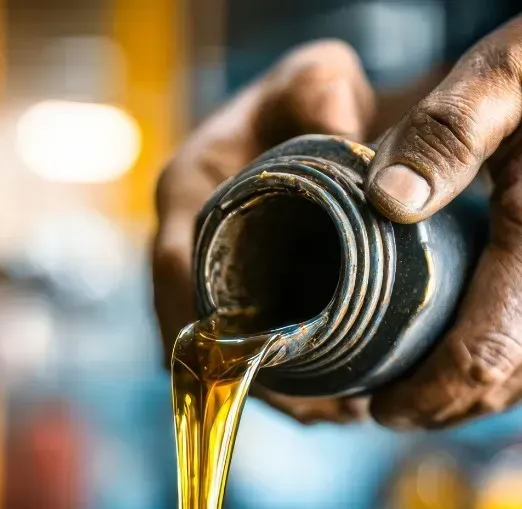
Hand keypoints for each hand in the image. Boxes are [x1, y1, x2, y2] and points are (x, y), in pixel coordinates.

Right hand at [152, 39, 375, 423]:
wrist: (312, 114)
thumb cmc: (308, 95)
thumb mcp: (316, 79)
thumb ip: (321, 93)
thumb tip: (342, 131)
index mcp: (187, 189)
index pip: (178, 268)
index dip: (211, 323)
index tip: (266, 364)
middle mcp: (185, 239)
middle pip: (195, 330)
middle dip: (250, 379)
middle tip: (321, 410)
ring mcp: (208, 276)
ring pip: (219, 353)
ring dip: (271, 394)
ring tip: (339, 416)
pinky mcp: (236, 300)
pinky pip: (242, 353)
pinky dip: (282, 386)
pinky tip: (333, 408)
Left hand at [363, 0, 521, 428]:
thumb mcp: (507, 69)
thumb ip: (442, 136)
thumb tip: (384, 202)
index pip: (483, 358)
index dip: (421, 395)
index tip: (369, 403)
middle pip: (504, 385)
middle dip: (433, 407)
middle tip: (367, 402)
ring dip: (467, 397)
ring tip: (404, 387)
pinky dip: (505, 367)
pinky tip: (462, 351)